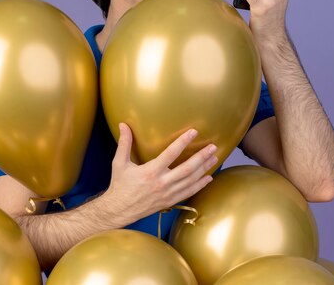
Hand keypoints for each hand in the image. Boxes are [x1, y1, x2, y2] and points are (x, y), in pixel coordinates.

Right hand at [101, 123, 217, 221]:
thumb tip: (122, 125)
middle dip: (202, 157)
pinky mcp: (170, 201)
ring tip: (214, 158)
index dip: (183, 142)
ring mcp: (168, 194)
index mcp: (150, 171)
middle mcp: (162, 183)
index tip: (194, 132)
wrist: (120, 209)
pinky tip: (209, 177)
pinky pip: (189, 192)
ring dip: (204, 169)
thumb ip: (124, 143)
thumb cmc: (120, 185)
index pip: (171, 154)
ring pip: (191, 180)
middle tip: (213, 146)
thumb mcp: (119, 163)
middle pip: (187, 169)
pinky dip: (200, 185)